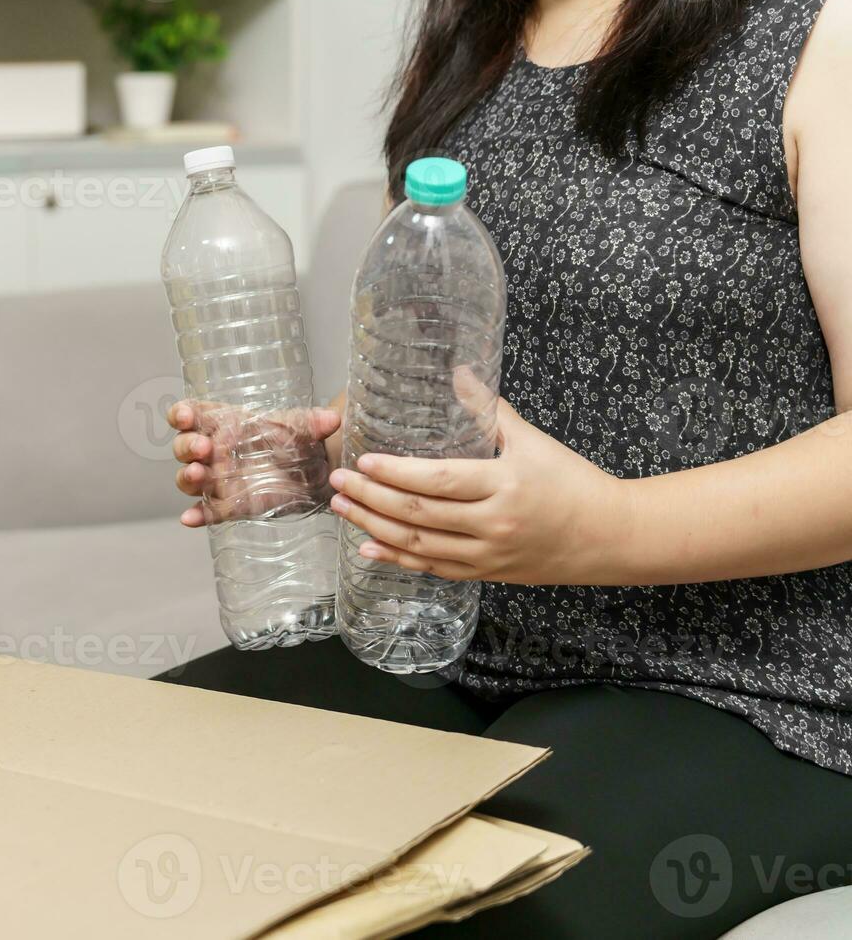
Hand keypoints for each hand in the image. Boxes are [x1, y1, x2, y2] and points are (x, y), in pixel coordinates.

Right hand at [169, 400, 341, 526]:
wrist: (313, 473)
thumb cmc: (297, 442)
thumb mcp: (305, 428)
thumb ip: (315, 422)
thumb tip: (333, 419)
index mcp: (223, 423)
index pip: (190, 415)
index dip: (181, 414)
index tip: (186, 417)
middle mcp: (213, 451)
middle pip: (183, 447)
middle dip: (187, 446)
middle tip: (203, 447)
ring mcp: (217, 479)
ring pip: (188, 478)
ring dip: (188, 476)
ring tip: (199, 473)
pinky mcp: (227, 505)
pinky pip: (207, 511)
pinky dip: (196, 515)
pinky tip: (190, 518)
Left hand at [328, 398, 629, 584]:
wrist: (610, 536)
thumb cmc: (574, 482)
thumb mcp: (534, 441)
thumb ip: (491, 409)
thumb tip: (457, 372)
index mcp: (505, 486)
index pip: (438, 481)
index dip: (396, 473)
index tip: (363, 460)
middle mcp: (492, 525)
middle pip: (418, 515)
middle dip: (370, 498)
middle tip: (337, 482)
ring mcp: (487, 555)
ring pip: (419, 546)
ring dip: (373, 528)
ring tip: (342, 508)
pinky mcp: (486, 575)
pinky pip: (433, 569)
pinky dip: (397, 560)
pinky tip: (368, 549)